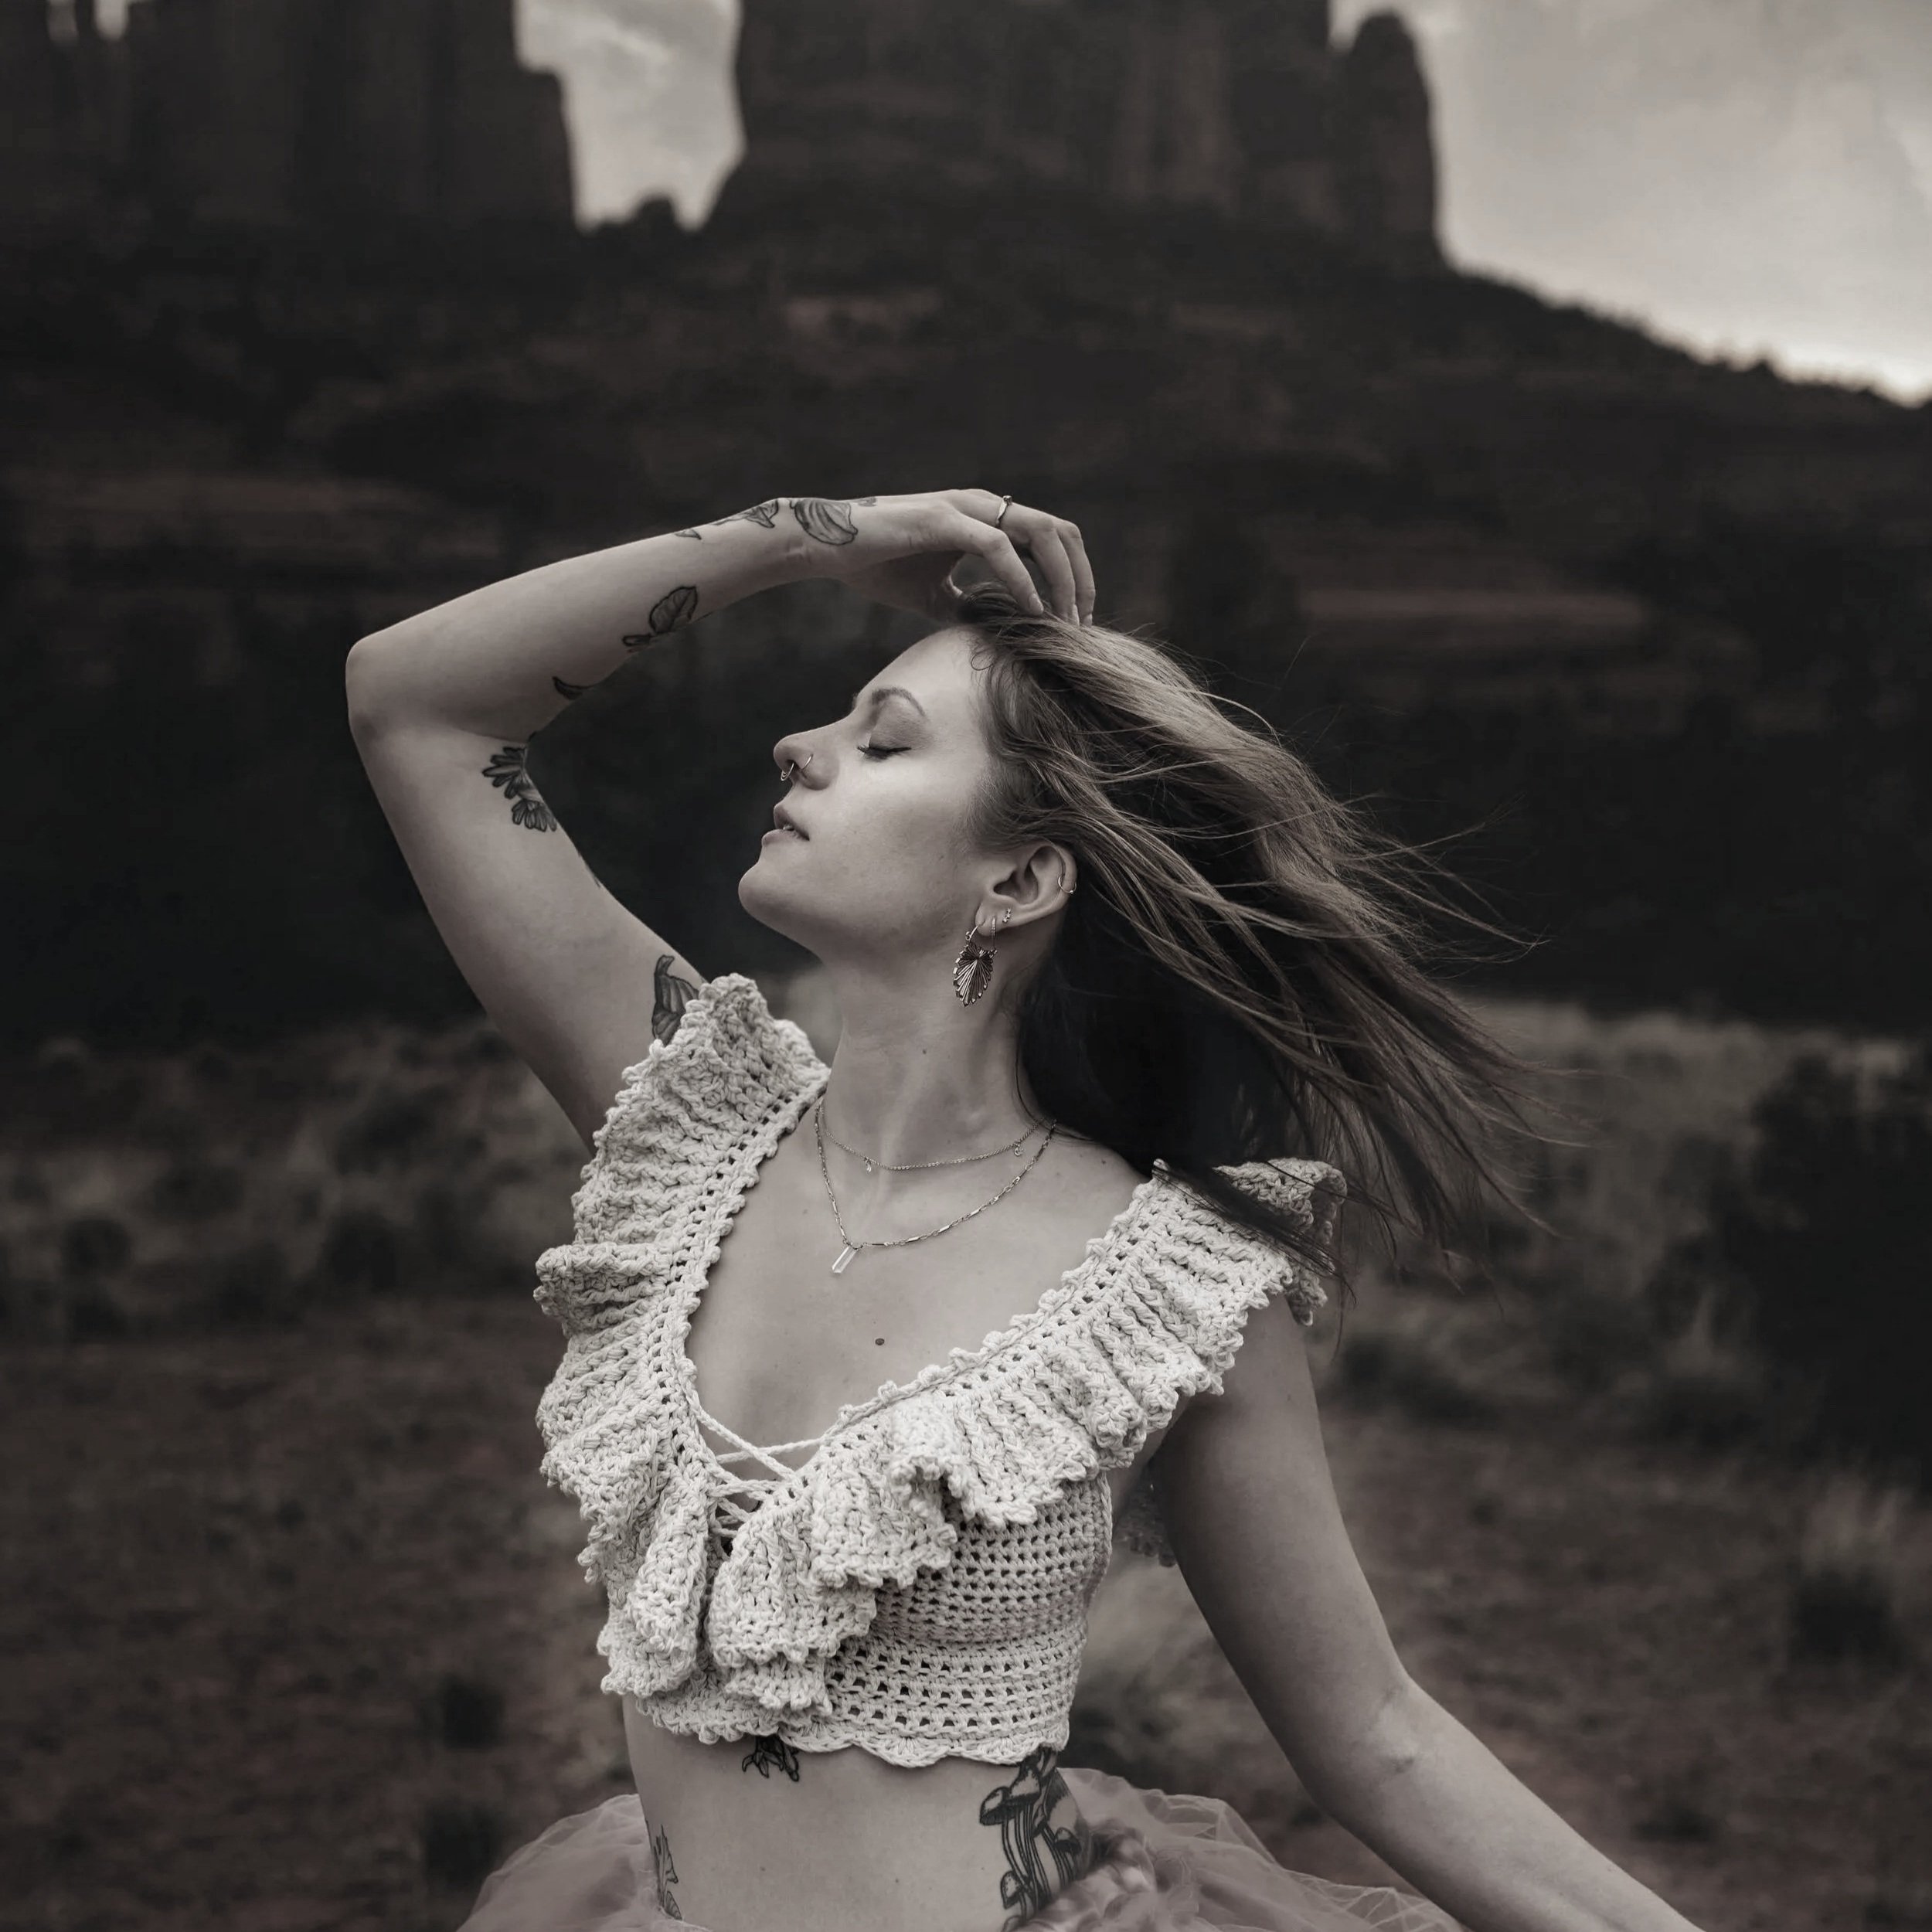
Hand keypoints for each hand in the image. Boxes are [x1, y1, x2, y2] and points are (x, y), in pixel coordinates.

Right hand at [780, 489, 1094, 624]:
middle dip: (1080, 579)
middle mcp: (983, 507)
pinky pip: (997, 547)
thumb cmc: (876, 565)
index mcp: (985, 519)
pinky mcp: (945, 520)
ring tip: (1062, 620)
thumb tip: (989, 634)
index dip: (1072, 577)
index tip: (1074, 619)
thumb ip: (966, 607)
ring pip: (1039, 533)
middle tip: (1081, 623)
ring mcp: (966, 509)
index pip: (1049, 539)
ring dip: (1060, 579)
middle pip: (1058, 532)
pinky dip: (1020, 580)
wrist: (828, 547)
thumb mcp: (932, 596)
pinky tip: (1030, 610)